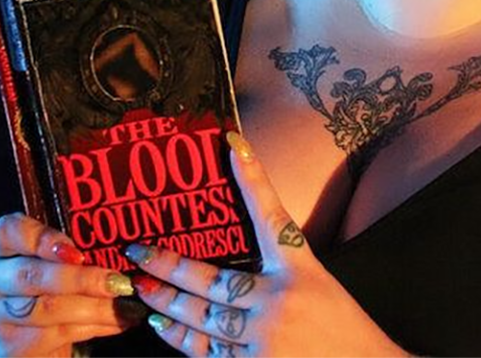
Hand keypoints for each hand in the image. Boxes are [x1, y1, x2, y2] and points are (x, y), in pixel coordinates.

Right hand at [0, 213, 140, 356]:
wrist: (23, 337)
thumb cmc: (46, 285)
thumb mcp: (52, 259)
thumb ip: (73, 248)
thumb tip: (121, 245)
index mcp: (2, 248)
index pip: (9, 231)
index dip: (43, 239)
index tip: (76, 251)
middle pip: (31, 276)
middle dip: (79, 279)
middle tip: (117, 281)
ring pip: (47, 309)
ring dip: (94, 306)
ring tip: (125, 301)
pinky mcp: (14, 346)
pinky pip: (59, 333)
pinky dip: (97, 325)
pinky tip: (122, 319)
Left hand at [125, 132, 408, 356]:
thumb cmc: (344, 329)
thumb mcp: (320, 287)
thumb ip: (282, 272)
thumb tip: (233, 263)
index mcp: (301, 270)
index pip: (271, 216)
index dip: (252, 178)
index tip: (232, 144)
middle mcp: (278, 301)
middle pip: (212, 280)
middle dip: (167, 266)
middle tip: (135, 252)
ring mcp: (264, 339)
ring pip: (201, 319)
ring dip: (166, 303)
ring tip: (141, 288)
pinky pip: (207, 354)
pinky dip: (180, 340)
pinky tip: (162, 325)